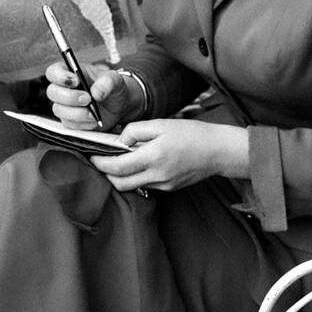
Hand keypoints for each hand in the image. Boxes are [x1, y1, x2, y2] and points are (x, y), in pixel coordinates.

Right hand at [45, 60, 133, 130]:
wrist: (119, 105)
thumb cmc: (113, 87)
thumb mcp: (115, 79)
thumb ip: (106, 82)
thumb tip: (95, 93)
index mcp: (71, 73)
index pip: (53, 72)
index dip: (60, 76)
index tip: (76, 80)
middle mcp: (65, 89)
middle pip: (52, 92)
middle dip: (70, 97)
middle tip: (88, 98)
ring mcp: (66, 106)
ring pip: (59, 110)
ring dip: (77, 112)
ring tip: (94, 112)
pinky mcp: (71, 121)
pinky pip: (69, 124)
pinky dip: (83, 123)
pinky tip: (94, 119)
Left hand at [89, 119, 249, 193]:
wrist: (218, 151)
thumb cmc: (191, 133)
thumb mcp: (161, 124)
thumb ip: (136, 131)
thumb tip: (120, 140)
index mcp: (153, 157)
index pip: (117, 167)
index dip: (101, 163)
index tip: (93, 156)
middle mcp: (157, 176)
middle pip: (120, 184)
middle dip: (107, 174)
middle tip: (101, 160)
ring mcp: (164, 185)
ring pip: (133, 186)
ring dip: (121, 176)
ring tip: (120, 159)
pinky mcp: (170, 188)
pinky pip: (146, 185)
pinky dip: (137, 176)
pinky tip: (140, 163)